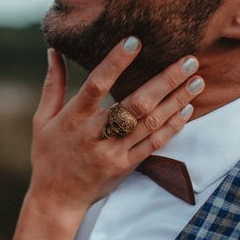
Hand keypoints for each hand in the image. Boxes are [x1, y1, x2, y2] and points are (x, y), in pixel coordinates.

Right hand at [28, 37, 203, 214]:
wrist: (57, 198)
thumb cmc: (48, 154)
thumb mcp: (43, 119)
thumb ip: (53, 84)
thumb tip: (54, 50)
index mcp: (73, 119)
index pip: (96, 85)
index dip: (115, 63)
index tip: (135, 41)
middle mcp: (94, 135)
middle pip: (134, 104)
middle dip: (164, 81)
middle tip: (188, 60)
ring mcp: (113, 153)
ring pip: (150, 124)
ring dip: (176, 101)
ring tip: (196, 80)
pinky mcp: (126, 167)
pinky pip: (154, 145)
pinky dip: (172, 126)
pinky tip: (187, 109)